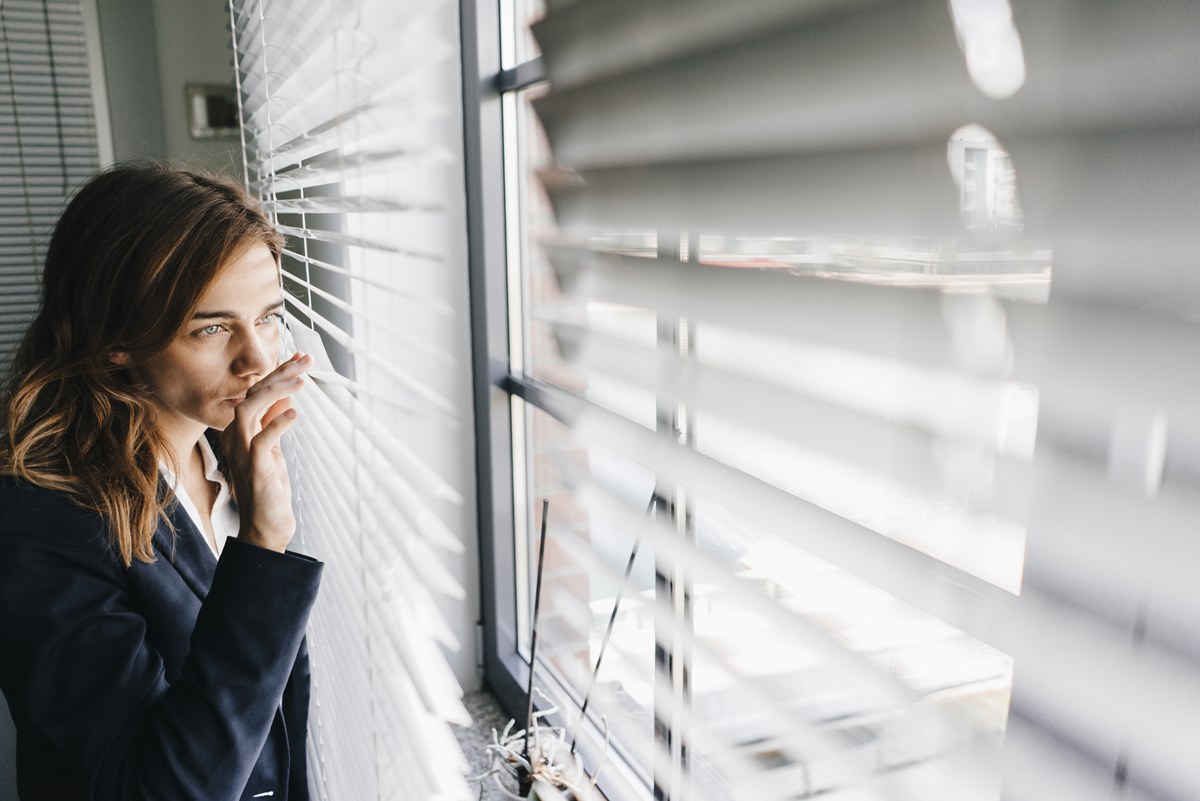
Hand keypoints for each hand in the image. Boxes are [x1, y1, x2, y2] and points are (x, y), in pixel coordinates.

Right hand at [221, 352, 311, 552]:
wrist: (266, 526)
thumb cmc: (269, 488)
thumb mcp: (273, 449)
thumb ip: (275, 423)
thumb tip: (286, 396)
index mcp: (240, 431)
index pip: (256, 392)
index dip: (277, 372)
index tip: (300, 358)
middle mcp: (236, 438)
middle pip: (252, 394)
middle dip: (279, 373)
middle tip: (305, 359)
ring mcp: (242, 453)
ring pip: (249, 409)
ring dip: (276, 391)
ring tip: (301, 381)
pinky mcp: (254, 468)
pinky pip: (261, 440)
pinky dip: (278, 423)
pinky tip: (295, 414)